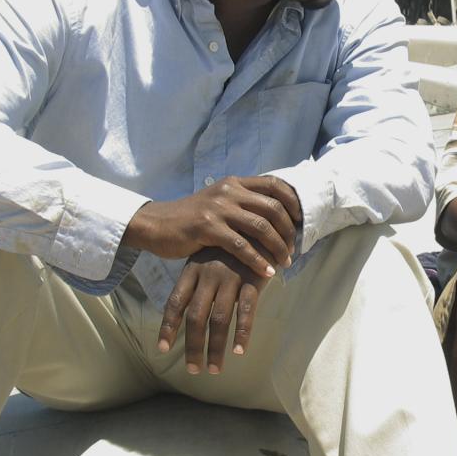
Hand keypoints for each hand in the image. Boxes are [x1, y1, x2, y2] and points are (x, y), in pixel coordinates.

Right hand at [123, 176, 302, 276]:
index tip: (300, 220)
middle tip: (293, 249)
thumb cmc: (190, 219)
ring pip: (260, 226)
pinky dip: (257, 260)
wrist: (156, 224)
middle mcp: (229, 191)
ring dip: (277, 247)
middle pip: (272, 207)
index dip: (292, 201)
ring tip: (284, 263)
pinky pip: (241, 246)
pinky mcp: (207, 228)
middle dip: (288, 230)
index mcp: (234, 183)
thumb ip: (241, 204)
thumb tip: (273, 216)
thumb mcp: (218, 204)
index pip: (274, 183)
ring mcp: (218, 209)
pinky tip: (265, 272)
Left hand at [157, 248, 268, 373]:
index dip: (168, 327)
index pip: (175, 302)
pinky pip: (246, 311)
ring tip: (214, 369)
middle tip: (194, 369)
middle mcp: (208, 275)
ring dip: (215, 347)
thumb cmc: (230, 246)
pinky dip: (242, 332)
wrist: (258, 222)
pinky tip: (238, 351)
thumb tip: (183, 311)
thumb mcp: (206, 257)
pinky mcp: (252, 279)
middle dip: (193, 346)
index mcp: (192, 270)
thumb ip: (196, 282)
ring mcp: (230, 277)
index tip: (162, 349)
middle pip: (195, 317)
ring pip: (219, 319)